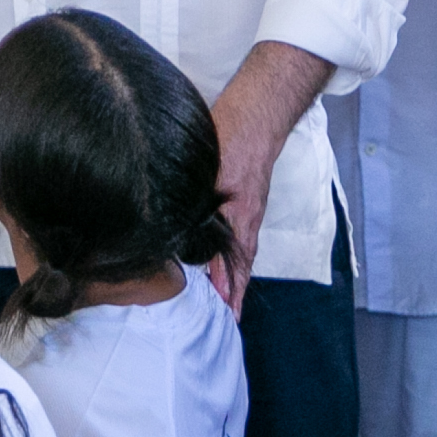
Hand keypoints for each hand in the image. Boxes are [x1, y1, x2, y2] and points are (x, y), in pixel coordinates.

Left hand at [202, 40, 331, 312]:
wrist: (254, 116)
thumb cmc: (231, 140)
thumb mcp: (210, 173)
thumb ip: (198, 202)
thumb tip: (181, 227)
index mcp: (241, 218)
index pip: (237, 265)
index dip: (231, 291)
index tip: (227, 316)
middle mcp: (246, 220)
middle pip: (239, 265)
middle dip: (230, 292)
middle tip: (223, 320)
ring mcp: (245, 211)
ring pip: (237, 252)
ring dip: (229, 277)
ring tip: (222, 303)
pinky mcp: (240, 201)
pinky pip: (237, 238)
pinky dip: (230, 256)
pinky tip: (218, 263)